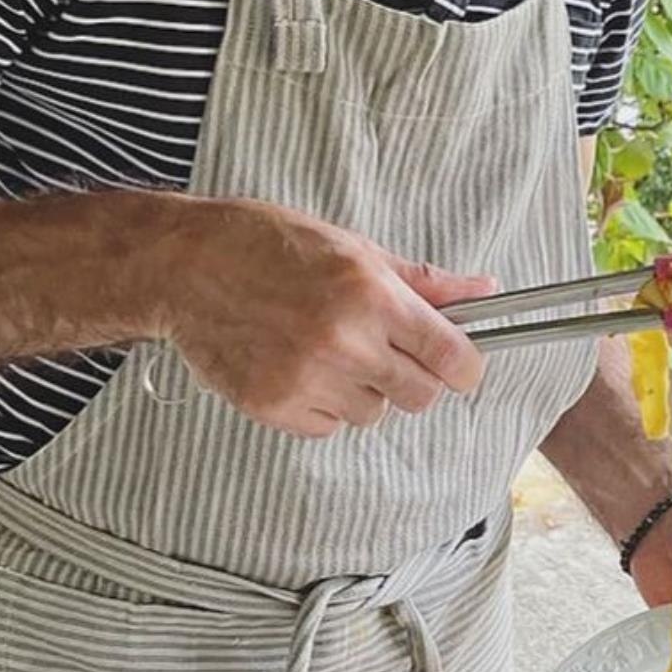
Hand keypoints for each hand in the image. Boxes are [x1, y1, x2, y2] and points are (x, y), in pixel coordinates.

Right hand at [156, 197, 496, 438]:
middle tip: (383, 348)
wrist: (185, 266)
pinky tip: (297, 365)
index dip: (464, 366)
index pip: (450, 357)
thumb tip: (486, 290)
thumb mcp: (355, 249)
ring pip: (372, 412)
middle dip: (412, 376)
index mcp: (371, 295)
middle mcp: (344, 341)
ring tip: (325, 348)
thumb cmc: (269, 245)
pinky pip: (328, 426)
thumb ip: (423, 282)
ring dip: (362, 389)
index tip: (459, 365)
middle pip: (419, 395)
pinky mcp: (275, 407)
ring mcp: (308, 378)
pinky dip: (322, 405)